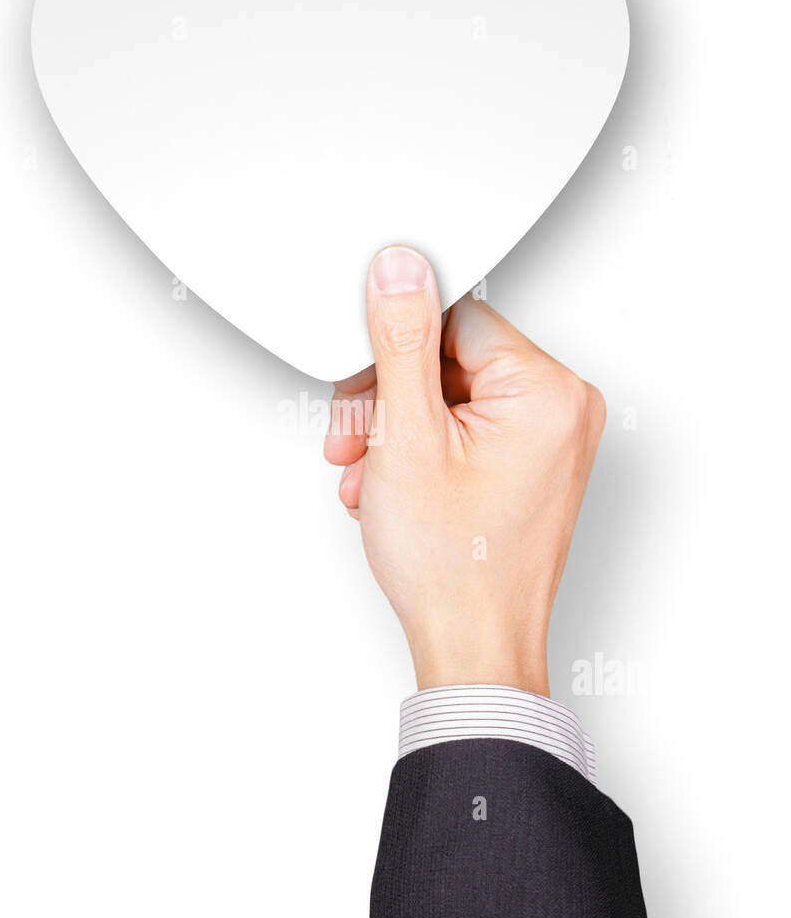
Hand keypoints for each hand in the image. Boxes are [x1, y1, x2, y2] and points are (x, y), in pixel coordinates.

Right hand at [324, 245, 605, 694]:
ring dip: (394, 434)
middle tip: (354, 443)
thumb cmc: (454, 568)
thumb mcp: (407, 437)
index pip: (453, 318)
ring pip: (447, 399)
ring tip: (370, 480)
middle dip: (386, 402)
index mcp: (549, 390)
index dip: (390, 353)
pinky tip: (391, 492)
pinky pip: (464, 432)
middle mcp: (563, 410)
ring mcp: (551, 443)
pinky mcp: (532, 469)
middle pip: (448, 359)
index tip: (362, 391)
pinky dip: (419, 456)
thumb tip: (399, 267)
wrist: (473, 651)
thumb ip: (400, 341)